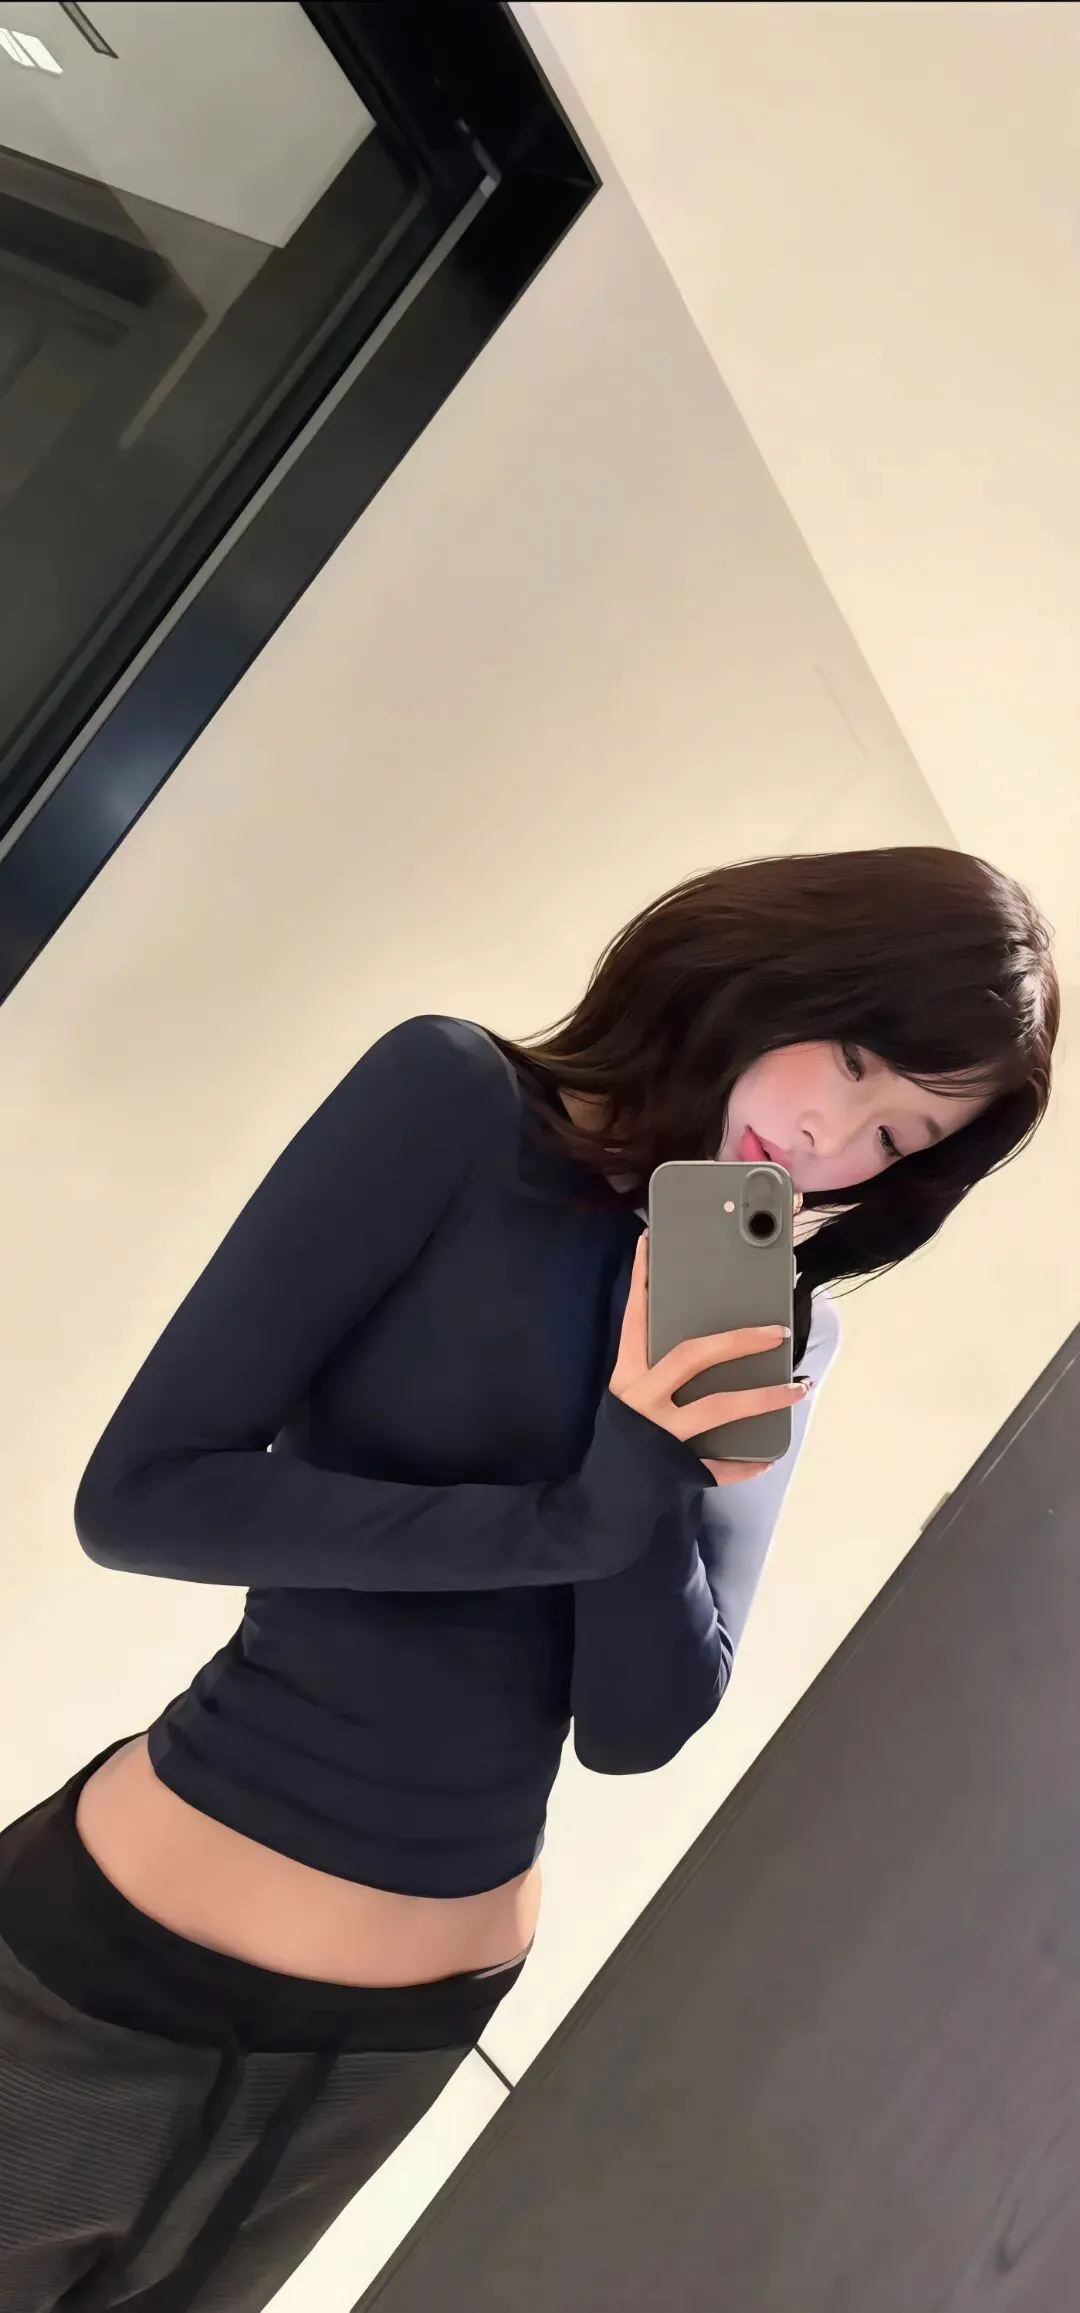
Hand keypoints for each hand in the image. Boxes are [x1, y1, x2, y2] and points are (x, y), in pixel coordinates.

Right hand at [609, 1231, 808, 1487]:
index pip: (636, 1319)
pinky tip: (767, 1457)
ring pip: (718, 1408)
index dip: (644, 1280)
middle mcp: (641, 1400)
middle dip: (738, 1341)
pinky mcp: (676, 1470)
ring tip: (799, 1387)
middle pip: (692, 1356)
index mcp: (626, 1376)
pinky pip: (721, 1464)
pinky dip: (746, 1463)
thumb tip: (708, 1342)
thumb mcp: (627, 1399)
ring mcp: (660, 1435)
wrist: (600, 1504)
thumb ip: (657, 1372)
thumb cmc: (622, 1442)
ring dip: (764, 1398)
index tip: (650, 1241)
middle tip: (777, 1332)